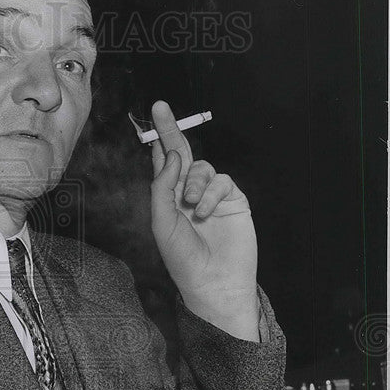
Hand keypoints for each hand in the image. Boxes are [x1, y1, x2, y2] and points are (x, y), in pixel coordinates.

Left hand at [148, 101, 259, 339]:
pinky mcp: (234, 200)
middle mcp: (189, 194)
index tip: (156, 113)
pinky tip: (206, 211)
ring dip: (195, 183)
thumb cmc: (183, 259)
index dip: (160, 139)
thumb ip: (163, 187)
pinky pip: (222, 181)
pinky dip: (212, 193)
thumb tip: (172, 154)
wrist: (214, 282)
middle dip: (172, 131)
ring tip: (192, 206)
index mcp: (169, 199)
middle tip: (161, 107)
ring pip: (203, 169)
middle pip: (182, 154)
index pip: (164, 164)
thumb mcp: (162, 222)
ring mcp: (212, 196)